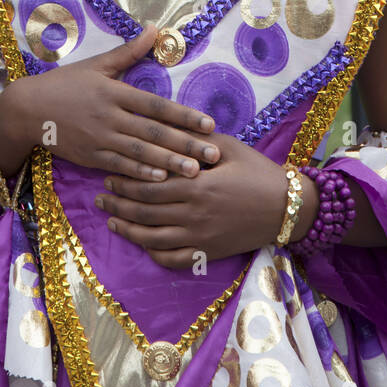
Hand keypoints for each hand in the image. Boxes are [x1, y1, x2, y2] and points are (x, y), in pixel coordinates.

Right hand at [17, 25, 220, 180]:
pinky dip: (140, 174)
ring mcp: (100, 138)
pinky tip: (160, 180)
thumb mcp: (97, 64)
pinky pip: (119, 167)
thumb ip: (128, 51)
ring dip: (169, 163)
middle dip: (186, 144)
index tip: (209, 123)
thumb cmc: (65, 83)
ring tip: (195, 171)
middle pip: (154, 132)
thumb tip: (155, 29)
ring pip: (140, 153)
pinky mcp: (90, 157)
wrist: (27, 109)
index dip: (184, 115)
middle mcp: (110, 116)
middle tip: (213, 153)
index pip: (156, 105)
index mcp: (115, 92)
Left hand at [96, 133, 318, 267]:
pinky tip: (142, 244)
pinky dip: (153, 254)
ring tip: (111, 220)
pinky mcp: (207, 253)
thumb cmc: (257, 172)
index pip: (150, 186)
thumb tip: (168, 126)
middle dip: (119, 203)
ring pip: (152, 239)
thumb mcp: (229, 148)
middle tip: (100, 195)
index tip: (109, 173)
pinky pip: (173, 260)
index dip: (126, 181)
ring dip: (127, 230)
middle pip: (145, 212)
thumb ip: (196, 141)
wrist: (286, 207)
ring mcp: (199, 238)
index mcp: (197, 186)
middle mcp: (193, 215)